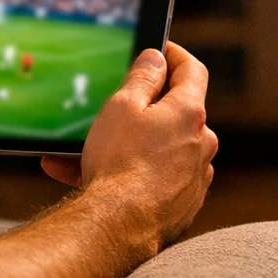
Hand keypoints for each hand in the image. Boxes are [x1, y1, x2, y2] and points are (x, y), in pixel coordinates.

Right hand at [43, 43, 217, 246]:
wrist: (118, 228)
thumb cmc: (119, 163)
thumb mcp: (121, 107)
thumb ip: (142, 78)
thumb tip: (157, 59)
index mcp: (190, 113)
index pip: (192, 70)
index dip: (175, 55)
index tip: (159, 50)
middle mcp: (201, 144)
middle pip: (173, 113)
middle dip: (139, 110)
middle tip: (106, 111)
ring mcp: (195, 177)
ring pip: (158, 151)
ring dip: (125, 148)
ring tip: (76, 157)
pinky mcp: (184, 205)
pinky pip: (156, 180)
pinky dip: (131, 176)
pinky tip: (93, 181)